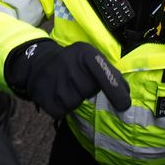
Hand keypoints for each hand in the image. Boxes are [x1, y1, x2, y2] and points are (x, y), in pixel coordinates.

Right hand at [7, 40, 130, 119]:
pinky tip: (58, 95)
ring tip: (67, 87)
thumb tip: (126, 94)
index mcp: (85, 53)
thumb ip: (110, 73)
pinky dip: (63, 107)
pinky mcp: (45, 96)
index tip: (125, 105)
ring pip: (76, 103)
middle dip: (88, 90)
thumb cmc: (73, 63)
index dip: (115, 90)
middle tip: (78, 81)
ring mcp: (56, 80)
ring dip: (75, 99)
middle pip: (90, 91)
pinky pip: (62, 111)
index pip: (103, 73)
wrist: (38, 63)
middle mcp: (70, 64)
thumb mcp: (91, 58)